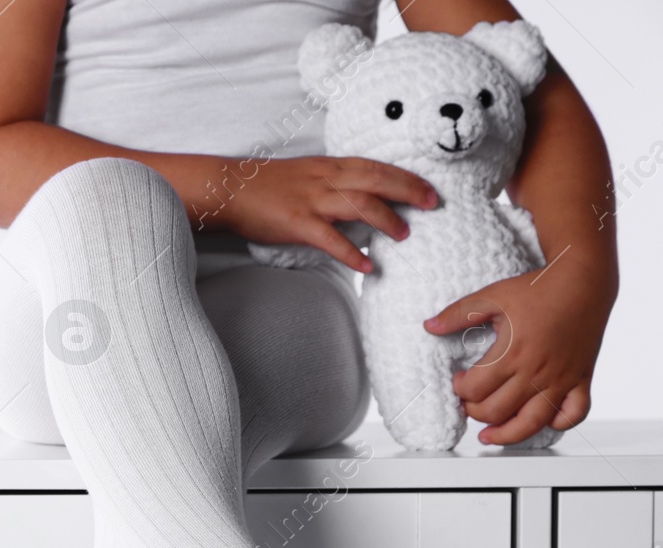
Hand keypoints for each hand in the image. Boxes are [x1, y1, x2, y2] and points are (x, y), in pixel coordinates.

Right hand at [216, 156, 438, 272]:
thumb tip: (360, 200)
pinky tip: (366, 265)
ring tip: (404, 235)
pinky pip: (330, 237)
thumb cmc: (266, 185)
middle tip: (433, 204)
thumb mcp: (306, 175)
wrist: (230, 188)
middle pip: (377, 180)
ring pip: (359, 204)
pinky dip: (350, 252)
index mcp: (330, 166)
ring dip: (386, 219)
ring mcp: (312, 200)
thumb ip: (333, 184)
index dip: (406, 176)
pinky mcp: (296, 222)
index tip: (430, 188)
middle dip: (409, 190)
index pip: (377, 167)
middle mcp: (326, 179)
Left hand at [424, 259, 612, 445]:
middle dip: (474, 412)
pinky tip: (541, 421)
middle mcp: (536, 372)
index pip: (474, 389)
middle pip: (496, 411)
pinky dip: (558, 423)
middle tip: (469, 402)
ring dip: (506, 434)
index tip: (458, 381)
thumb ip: (458, 313)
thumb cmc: (538, 288)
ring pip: (531, 423)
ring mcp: (561, 379)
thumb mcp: (493, 295)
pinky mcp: (582, 379)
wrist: (584, 281)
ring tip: (489, 436)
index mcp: (512, 353)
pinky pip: (574, 414)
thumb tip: (429, 326)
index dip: (459, 389)